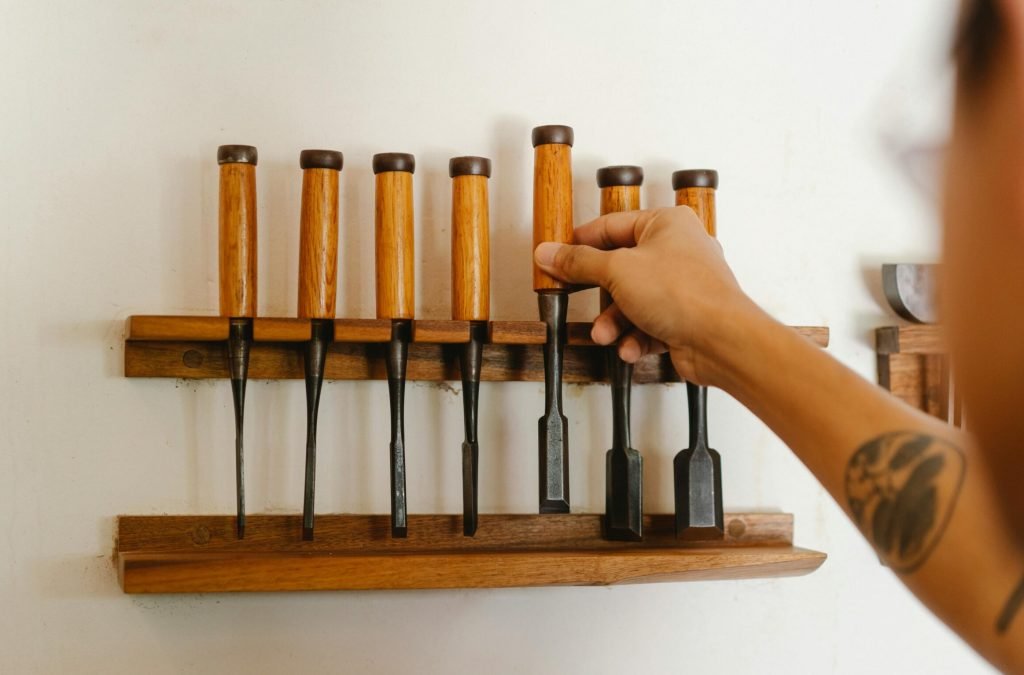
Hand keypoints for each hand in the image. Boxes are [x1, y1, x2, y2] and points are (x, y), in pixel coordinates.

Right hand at [533, 205, 755, 384]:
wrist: (722, 341)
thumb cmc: (685, 294)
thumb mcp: (617, 271)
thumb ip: (579, 262)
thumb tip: (550, 252)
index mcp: (666, 224)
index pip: (611, 226)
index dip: (580, 242)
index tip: (556, 257)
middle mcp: (678, 251)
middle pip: (620, 267)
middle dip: (598, 292)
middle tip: (571, 294)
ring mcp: (682, 286)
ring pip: (633, 301)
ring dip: (614, 321)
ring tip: (605, 335)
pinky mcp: (684, 317)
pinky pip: (649, 324)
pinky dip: (635, 337)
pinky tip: (630, 347)